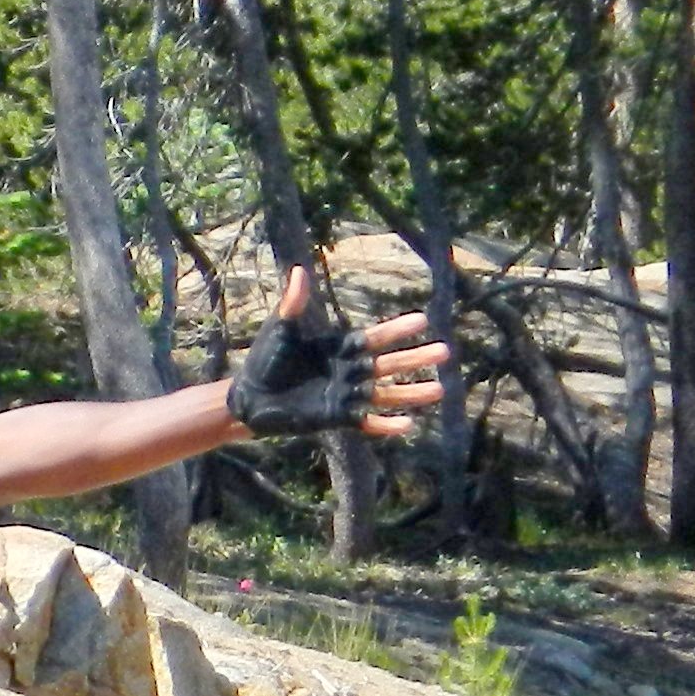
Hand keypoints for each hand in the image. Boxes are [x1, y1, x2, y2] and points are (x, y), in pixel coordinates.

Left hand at [226, 265, 449, 442]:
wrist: (249, 397)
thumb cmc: (265, 361)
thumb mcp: (281, 330)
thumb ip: (293, 304)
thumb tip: (298, 271)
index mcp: (340, 347)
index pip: (374, 337)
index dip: (397, 330)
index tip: (423, 320)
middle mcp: (349, 371)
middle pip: (389, 364)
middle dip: (415, 358)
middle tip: (445, 352)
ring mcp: (346, 395)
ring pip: (386, 393)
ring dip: (411, 393)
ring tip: (439, 389)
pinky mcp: (337, 418)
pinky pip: (367, 422)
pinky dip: (386, 424)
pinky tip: (408, 424)